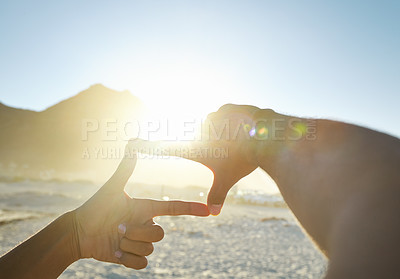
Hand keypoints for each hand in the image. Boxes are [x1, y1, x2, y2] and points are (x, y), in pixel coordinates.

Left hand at [73, 143, 208, 268]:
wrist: (79, 232)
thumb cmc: (95, 207)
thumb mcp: (112, 188)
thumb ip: (125, 168)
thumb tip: (133, 142)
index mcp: (146, 208)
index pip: (173, 208)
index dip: (191, 209)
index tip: (207, 211)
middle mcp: (146, 224)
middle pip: (159, 234)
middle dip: (136, 232)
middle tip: (117, 228)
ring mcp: (140, 242)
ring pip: (150, 249)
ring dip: (128, 245)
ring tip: (114, 238)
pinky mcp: (133, 258)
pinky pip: (142, 264)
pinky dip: (127, 260)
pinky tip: (115, 253)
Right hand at [132, 104, 262, 214]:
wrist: (265, 137)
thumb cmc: (243, 160)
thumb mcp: (227, 178)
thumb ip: (218, 194)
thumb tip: (213, 214)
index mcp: (195, 147)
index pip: (165, 148)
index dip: (148, 146)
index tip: (133, 143)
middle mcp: (200, 129)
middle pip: (203, 140)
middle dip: (215, 147)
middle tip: (230, 152)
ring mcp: (213, 116)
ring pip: (215, 128)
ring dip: (225, 135)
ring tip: (239, 142)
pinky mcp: (226, 107)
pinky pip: (228, 117)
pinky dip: (235, 124)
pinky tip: (245, 129)